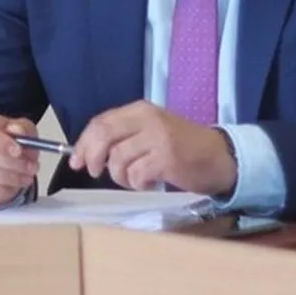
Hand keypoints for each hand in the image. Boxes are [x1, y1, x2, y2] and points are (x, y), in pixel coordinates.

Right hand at [0, 111, 39, 207]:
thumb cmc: (3, 138)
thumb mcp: (18, 127)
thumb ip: (21, 127)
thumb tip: (18, 131)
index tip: (18, 150)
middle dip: (14, 164)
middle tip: (32, 166)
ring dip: (11, 179)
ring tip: (27, 176)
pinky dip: (2, 191)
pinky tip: (15, 186)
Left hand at [69, 101, 236, 195]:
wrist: (219, 156)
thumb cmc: (181, 146)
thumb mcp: (150, 131)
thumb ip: (122, 136)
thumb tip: (85, 155)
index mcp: (141, 110)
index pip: (101, 122)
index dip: (84, 143)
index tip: (77, 162)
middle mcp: (148, 119)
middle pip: (104, 136)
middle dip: (93, 158)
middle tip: (97, 172)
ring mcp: (158, 138)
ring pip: (118, 160)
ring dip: (121, 177)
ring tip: (136, 178)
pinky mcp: (167, 158)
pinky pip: (136, 175)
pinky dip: (138, 184)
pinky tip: (149, 182)